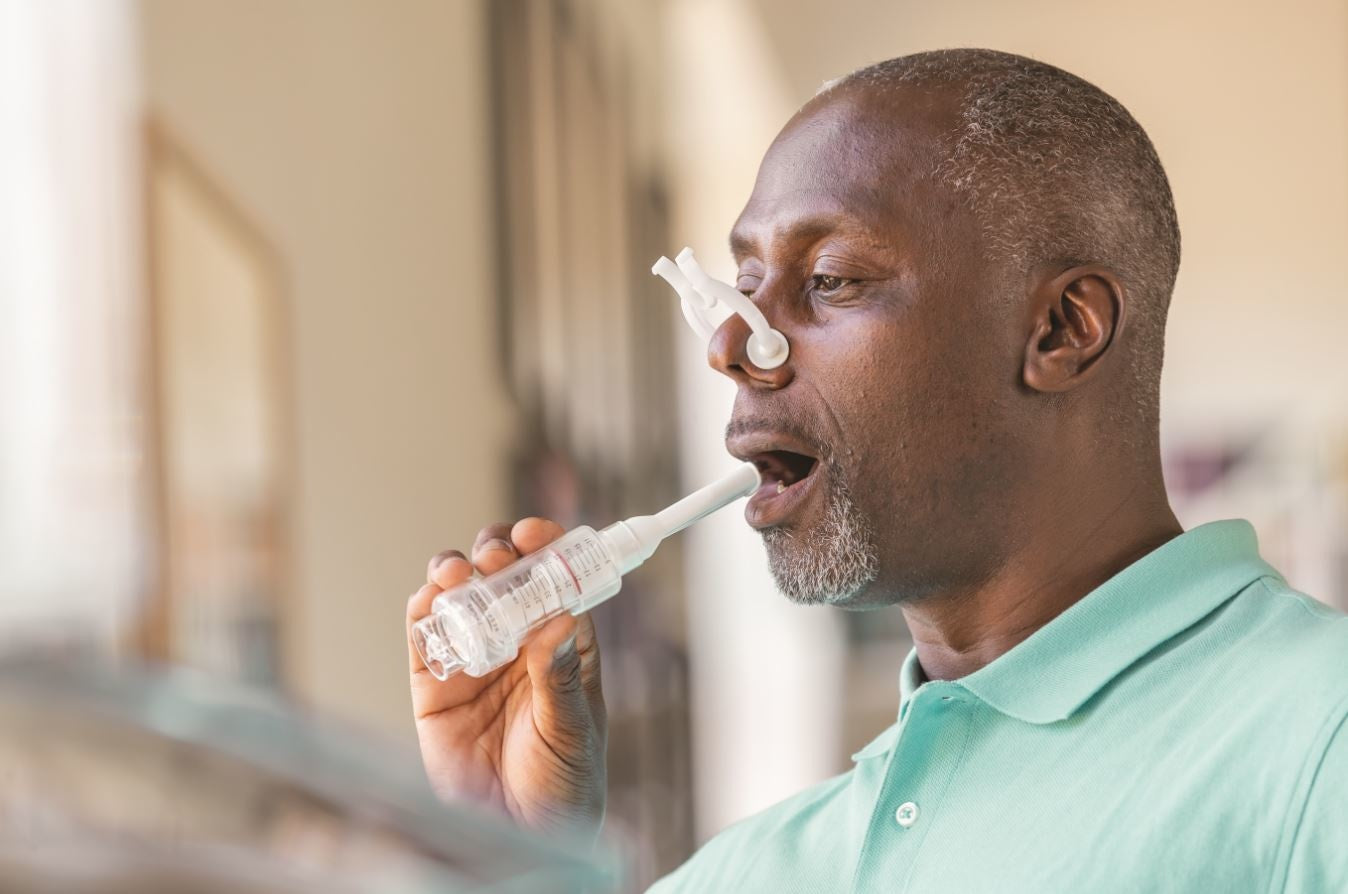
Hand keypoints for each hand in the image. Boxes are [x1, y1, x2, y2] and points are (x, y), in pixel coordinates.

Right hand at [407, 518, 606, 838]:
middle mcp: (518, 641)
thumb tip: (559, 620)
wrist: (519, 837)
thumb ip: (559, 676)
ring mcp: (474, 658)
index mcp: (563, 643)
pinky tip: (432, 600)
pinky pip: (425, 634)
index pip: (556, 579)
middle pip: (506, 575)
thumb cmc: (563, 785)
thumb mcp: (570, 728)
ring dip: (458, 571)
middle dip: (500, 553)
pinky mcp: (434, 683)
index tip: (538, 532)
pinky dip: (424, 609)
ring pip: (462, 595)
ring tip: (462, 573)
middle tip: (498, 554)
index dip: (547, 548)